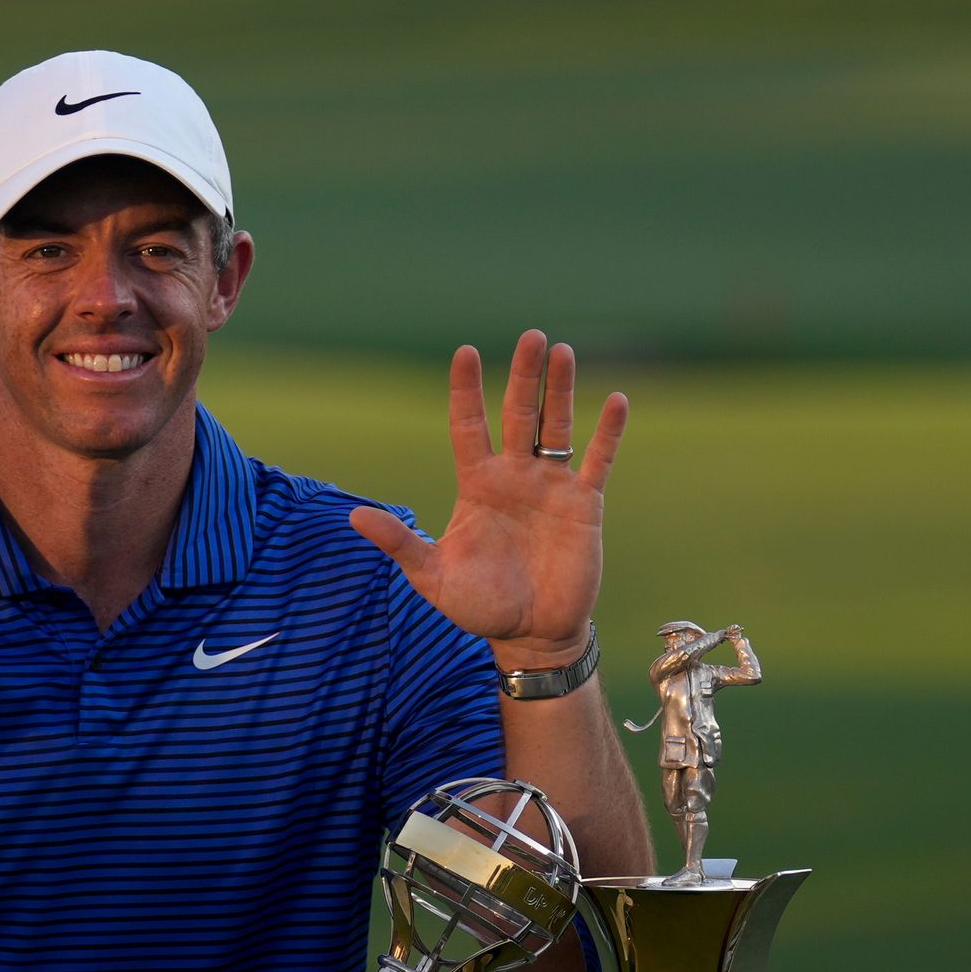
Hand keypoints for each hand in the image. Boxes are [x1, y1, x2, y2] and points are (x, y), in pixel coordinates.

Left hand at [348, 332, 626, 661]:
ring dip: (561, 389)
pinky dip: (608, 432)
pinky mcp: (584, 504)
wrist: (531, 635)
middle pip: (518, 413)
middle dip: (522, 376)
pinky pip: (597, 460)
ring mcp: (551, 486)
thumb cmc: (480, 606)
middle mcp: (514, 476)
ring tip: (563, 351)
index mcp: (477, 484)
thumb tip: (353, 517)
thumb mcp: (432, 576)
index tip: (464, 352)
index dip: (466, 390)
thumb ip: (400, 543)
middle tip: (529, 337)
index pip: (469, 425)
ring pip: (556, 426)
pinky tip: (617, 401)